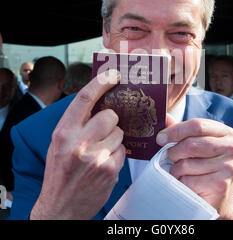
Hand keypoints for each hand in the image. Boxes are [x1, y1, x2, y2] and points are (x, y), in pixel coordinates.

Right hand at [30, 70, 124, 219]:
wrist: (60, 207)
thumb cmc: (60, 171)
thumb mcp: (59, 143)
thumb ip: (77, 122)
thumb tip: (100, 101)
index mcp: (64, 132)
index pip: (85, 98)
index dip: (101, 82)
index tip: (113, 74)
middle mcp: (79, 143)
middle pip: (110, 116)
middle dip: (111, 120)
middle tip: (104, 130)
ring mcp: (96, 157)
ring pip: (120, 133)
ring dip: (114, 139)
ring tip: (101, 151)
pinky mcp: (110, 169)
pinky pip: (123, 150)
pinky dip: (117, 153)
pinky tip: (105, 162)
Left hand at [156, 114, 232, 219]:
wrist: (215, 195)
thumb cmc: (201, 164)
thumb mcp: (193, 142)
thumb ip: (179, 129)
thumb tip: (163, 115)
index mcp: (225, 132)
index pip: (197, 125)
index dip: (175, 131)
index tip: (160, 138)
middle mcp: (231, 148)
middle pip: (191, 144)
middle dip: (173, 151)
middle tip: (169, 157)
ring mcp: (228, 167)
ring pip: (186, 164)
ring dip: (175, 169)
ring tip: (179, 172)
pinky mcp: (221, 186)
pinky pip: (188, 181)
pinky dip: (180, 182)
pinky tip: (186, 183)